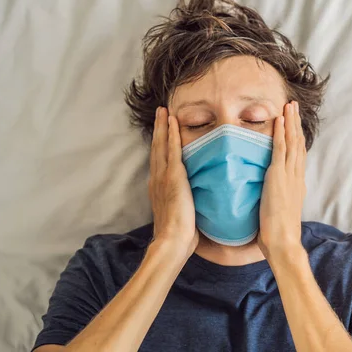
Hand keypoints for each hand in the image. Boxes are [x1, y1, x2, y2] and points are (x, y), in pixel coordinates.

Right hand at [148, 107, 198, 256]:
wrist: (172, 241)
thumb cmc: (179, 234)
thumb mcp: (180, 214)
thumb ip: (184, 201)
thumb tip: (195, 198)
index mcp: (158, 187)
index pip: (159, 160)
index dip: (159, 144)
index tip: (162, 131)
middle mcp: (157, 179)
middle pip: (156, 148)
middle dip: (158, 129)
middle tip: (160, 112)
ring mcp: (163, 176)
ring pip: (161, 145)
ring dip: (163, 126)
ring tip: (164, 111)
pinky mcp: (173, 176)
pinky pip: (171, 150)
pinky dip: (171, 134)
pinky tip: (173, 122)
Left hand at [258, 101, 306, 259]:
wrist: (283, 241)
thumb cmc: (280, 232)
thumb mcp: (282, 209)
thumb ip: (280, 197)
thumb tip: (273, 194)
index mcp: (297, 183)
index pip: (298, 154)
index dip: (296, 136)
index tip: (294, 123)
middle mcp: (296, 176)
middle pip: (298, 143)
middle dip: (296, 123)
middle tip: (294, 106)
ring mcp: (289, 175)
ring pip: (291, 142)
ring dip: (290, 122)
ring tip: (289, 106)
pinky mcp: (278, 176)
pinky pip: (280, 149)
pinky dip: (280, 133)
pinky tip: (279, 120)